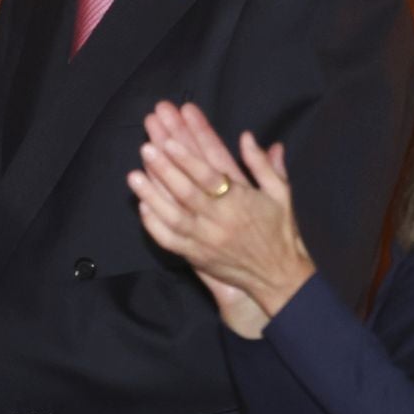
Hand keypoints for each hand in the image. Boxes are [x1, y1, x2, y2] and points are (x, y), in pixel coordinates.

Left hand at [126, 102, 314, 336]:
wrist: (279, 277)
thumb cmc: (280, 231)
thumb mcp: (280, 193)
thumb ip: (263, 165)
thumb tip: (246, 136)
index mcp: (239, 202)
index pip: (208, 176)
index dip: (187, 158)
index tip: (169, 142)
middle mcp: (219, 221)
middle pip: (185, 192)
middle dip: (163, 169)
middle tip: (145, 148)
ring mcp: (204, 241)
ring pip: (172, 216)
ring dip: (151, 195)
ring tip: (133, 175)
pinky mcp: (195, 257)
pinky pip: (169, 241)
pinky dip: (154, 224)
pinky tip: (142, 206)